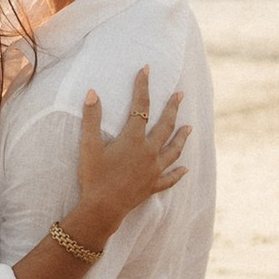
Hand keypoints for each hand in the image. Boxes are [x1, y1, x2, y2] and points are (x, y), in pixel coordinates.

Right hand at [70, 69, 187, 241]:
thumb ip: (92, 118)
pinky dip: (178, 173)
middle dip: (172, 107)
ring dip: (182, 137)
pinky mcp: (153, 186)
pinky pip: (169, 178)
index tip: (146, 69)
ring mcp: (153, 170)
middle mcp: (148, 152)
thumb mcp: (89, 145)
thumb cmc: (94, 176)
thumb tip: (93, 93)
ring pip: (173, 150)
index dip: (143, 86)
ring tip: (190, 127)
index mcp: (133, 139)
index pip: (140, 106)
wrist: (102, 208)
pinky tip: (185, 169)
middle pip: (165, 125)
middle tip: (180, 94)